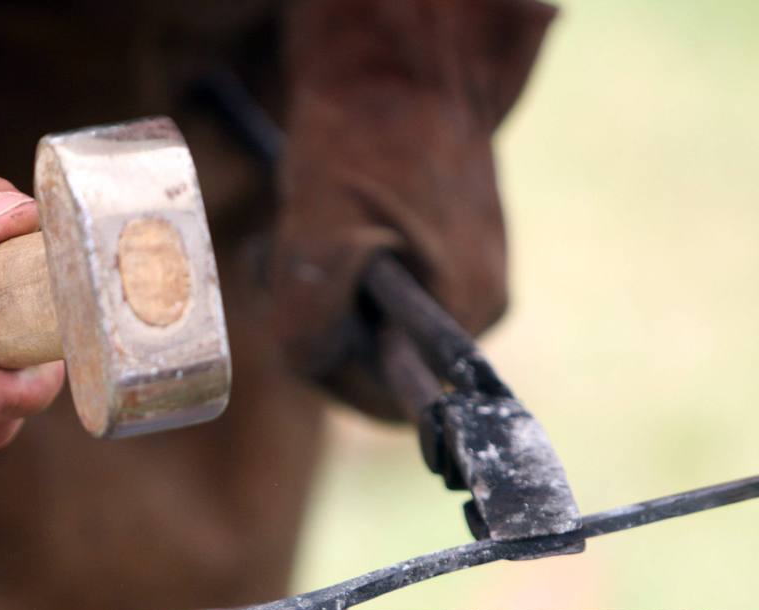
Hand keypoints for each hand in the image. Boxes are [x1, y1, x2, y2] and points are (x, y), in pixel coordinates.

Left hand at [272, 0, 555, 419]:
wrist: (400, 56)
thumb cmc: (364, 134)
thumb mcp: (321, 231)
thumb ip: (310, 317)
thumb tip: (306, 367)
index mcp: (466, 307)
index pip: (398, 402)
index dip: (333, 383)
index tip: (290, 339)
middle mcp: (477, 300)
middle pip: (383, 364)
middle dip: (321, 332)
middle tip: (281, 277)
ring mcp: (465, 271)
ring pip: (375, 325)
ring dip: (323, 299)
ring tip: (296, 244)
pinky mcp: (445, 246)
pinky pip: (383, 290)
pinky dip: (339, 271)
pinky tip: (319, 231)